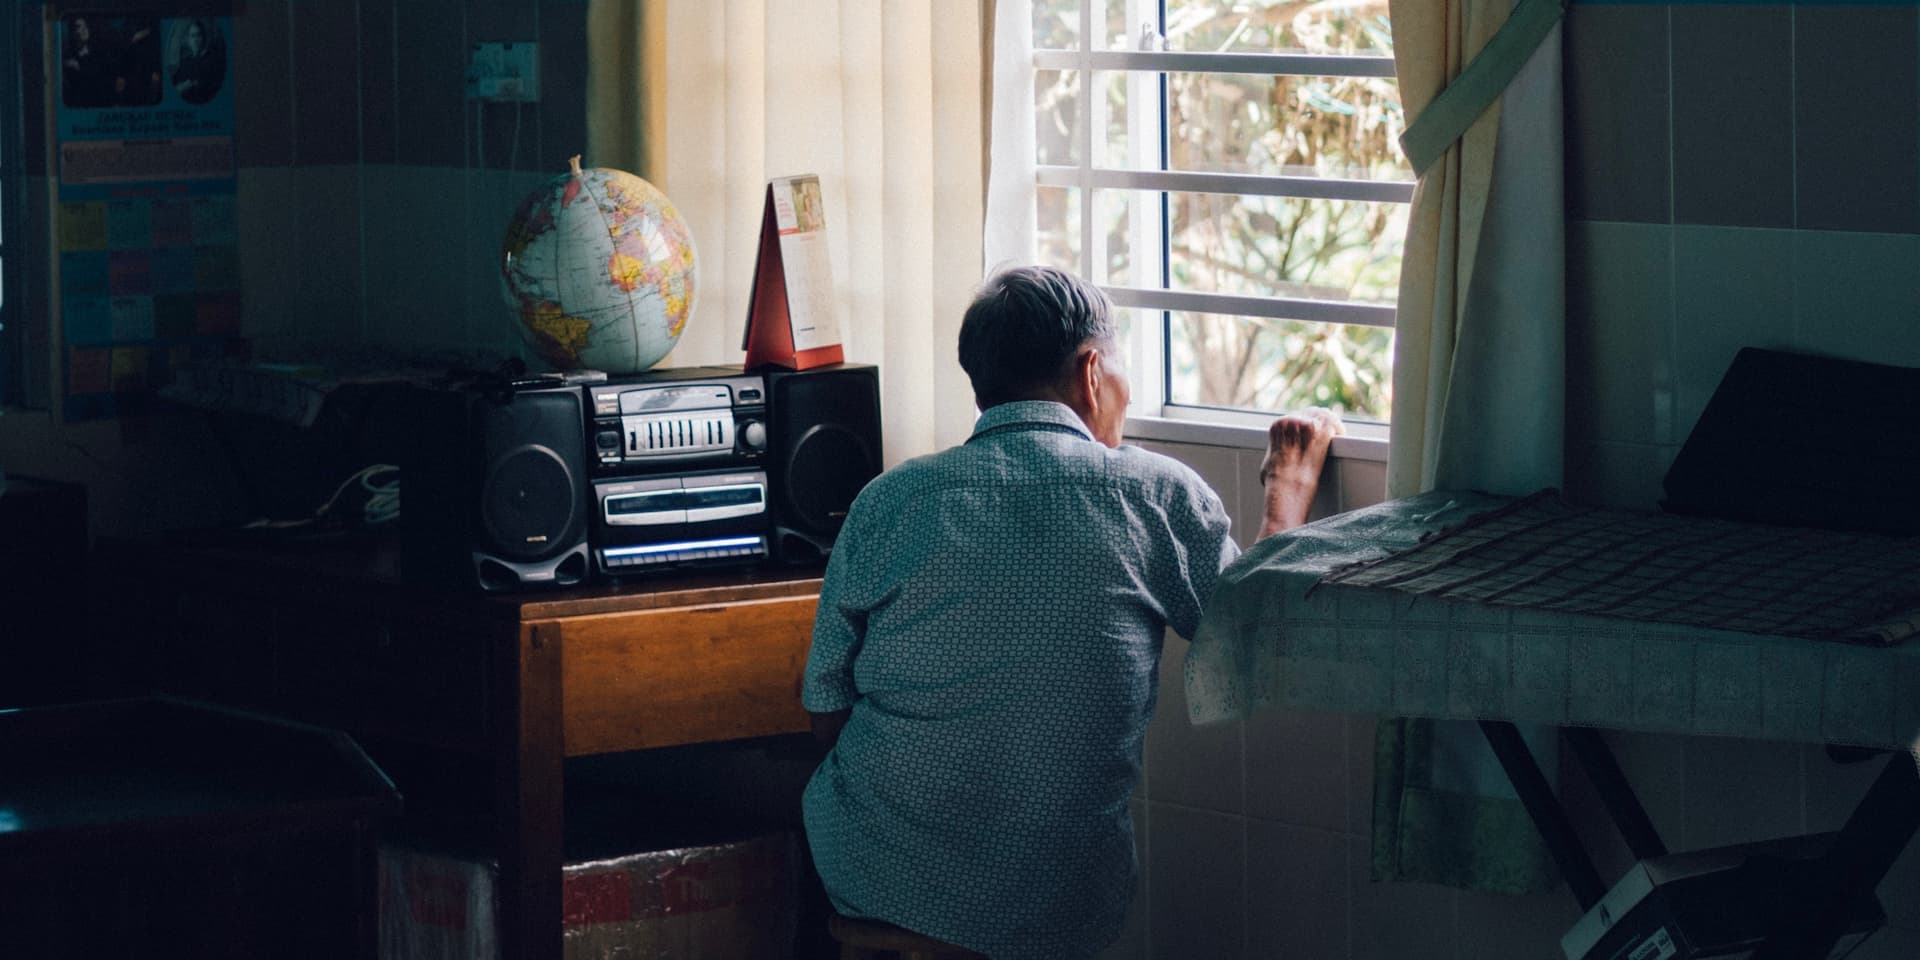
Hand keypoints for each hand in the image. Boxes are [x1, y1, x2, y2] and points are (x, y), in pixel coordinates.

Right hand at [1257, 407, 1342, 537]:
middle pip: (1312, 413)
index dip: (1305, 424)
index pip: (1296, 416)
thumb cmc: (1277, 479)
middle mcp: (1292, 421)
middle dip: (1319, 422)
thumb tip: (1282, 453)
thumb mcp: (1270, 458)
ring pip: (1325, 416)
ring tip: (1334, 433)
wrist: (1287, 485)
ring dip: (1331, 425)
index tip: (1310, 432)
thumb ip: (1278, 449)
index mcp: (1278, 425)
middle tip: (1324, 432)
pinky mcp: (1323, 432)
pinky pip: (1336, 426)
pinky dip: (1339, 431)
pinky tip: (1340, 437)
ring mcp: (1308, 425)